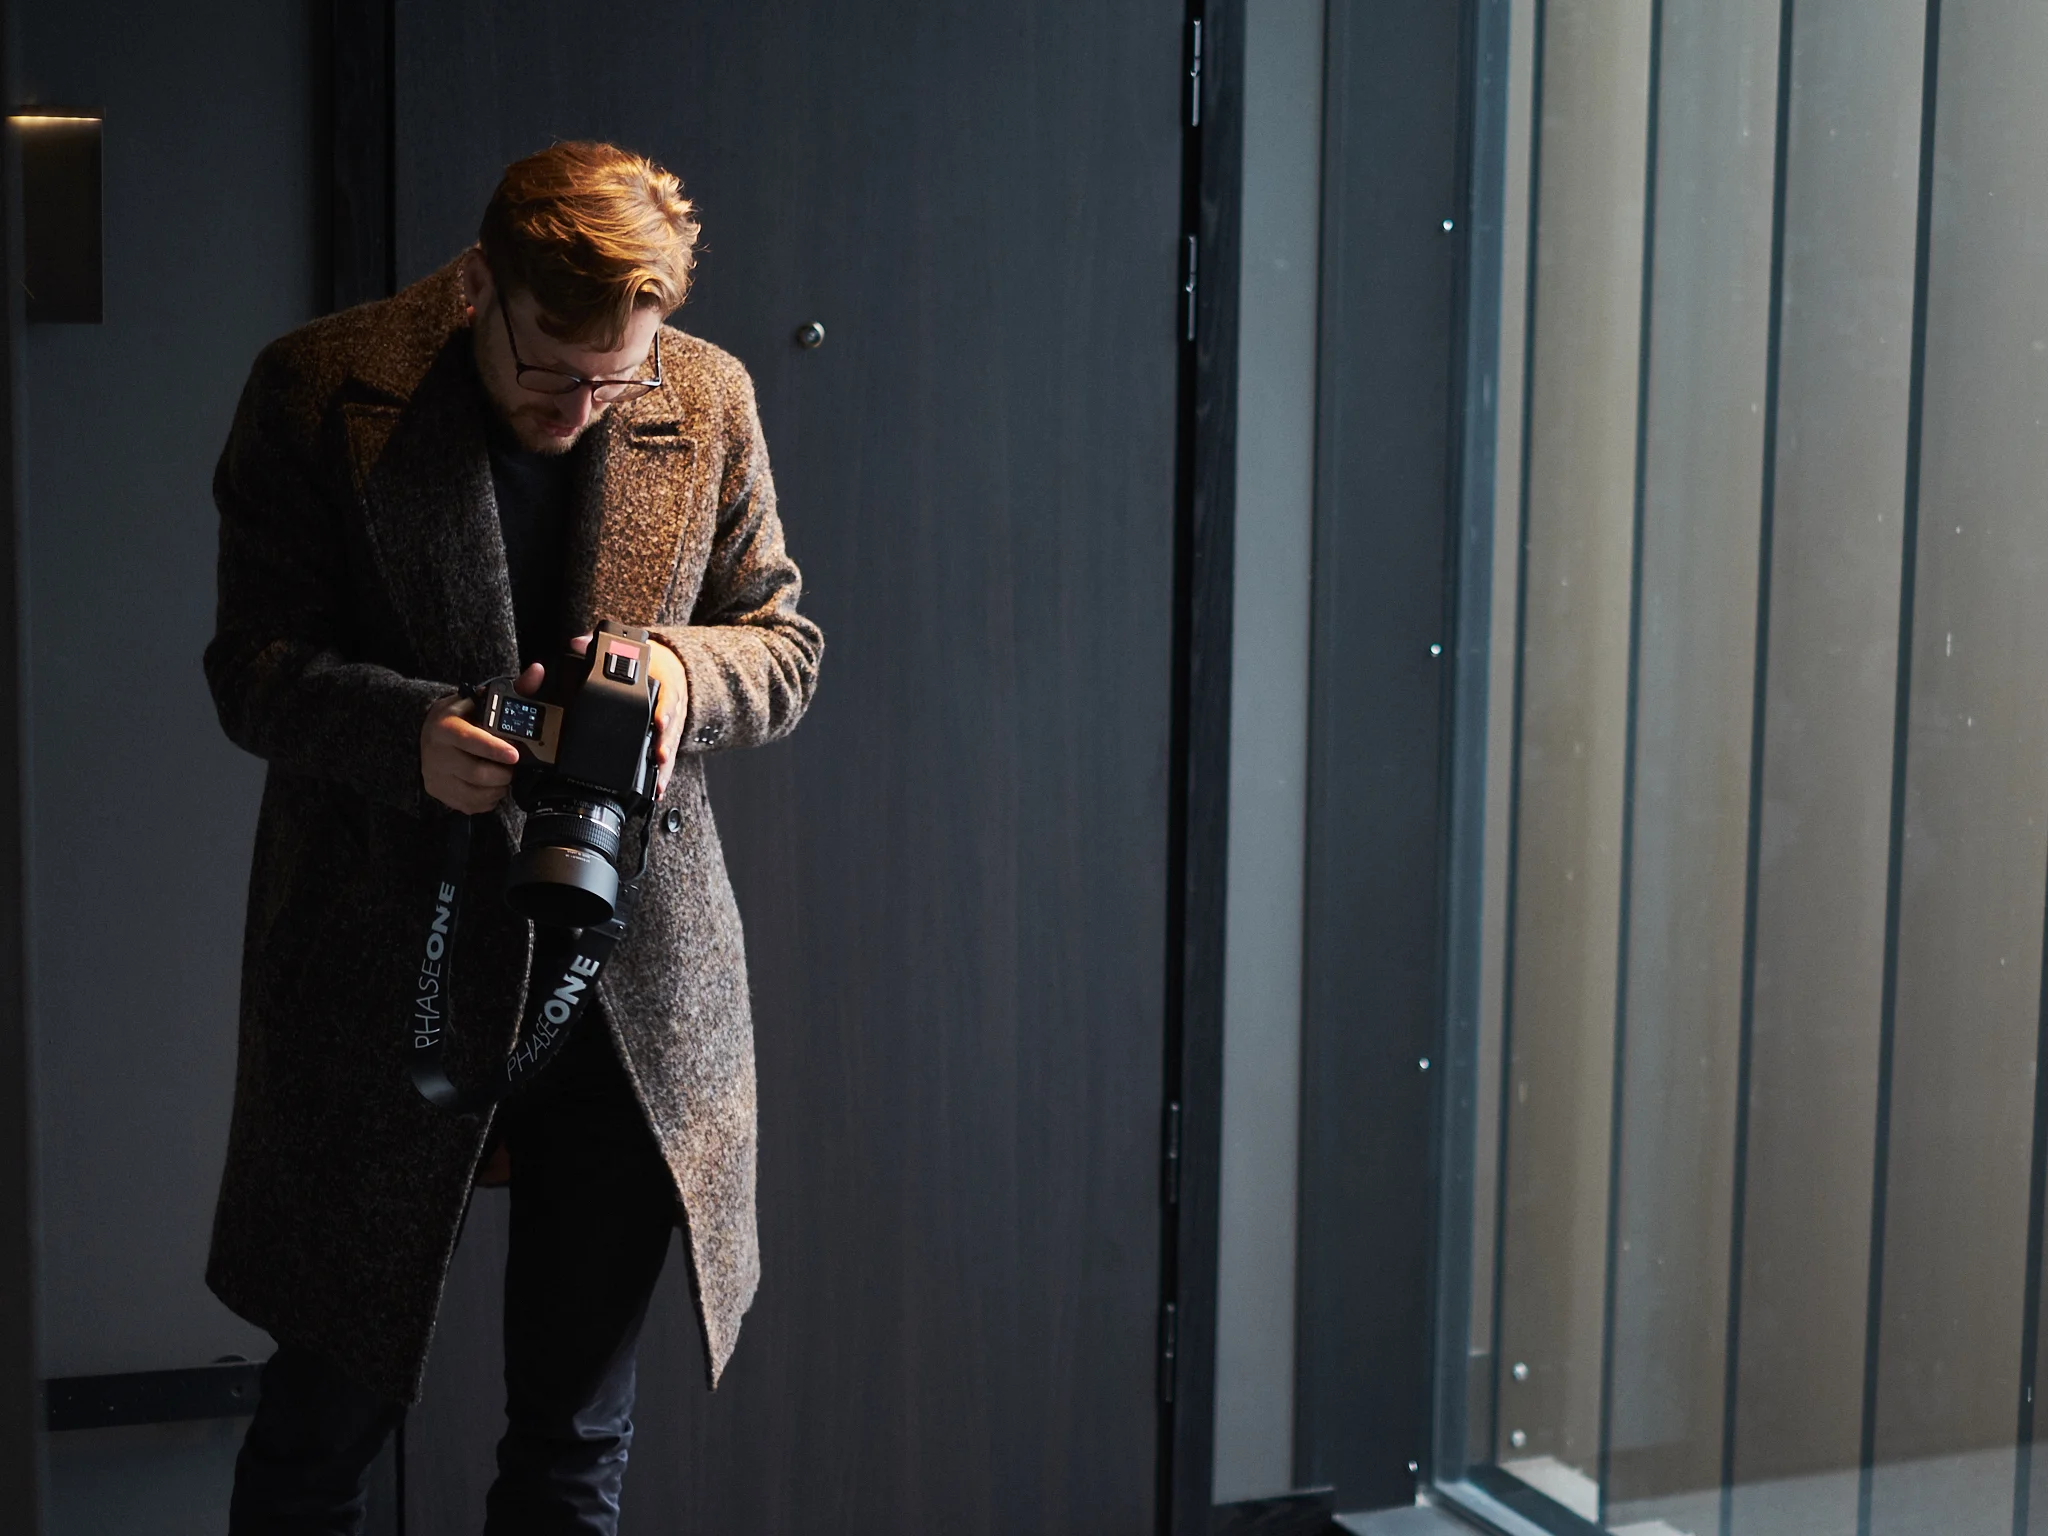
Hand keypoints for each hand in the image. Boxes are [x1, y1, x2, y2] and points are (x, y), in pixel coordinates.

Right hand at [420, 661, 542, 812]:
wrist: (425, 735)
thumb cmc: (461, 718)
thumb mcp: (482, 700)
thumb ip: (513, 688)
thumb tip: (537, 671)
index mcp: (446, 727)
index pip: (471, 740)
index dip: (494, 749)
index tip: (514, 754)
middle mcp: (437, 754)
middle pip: (477, 772)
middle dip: (504, 773)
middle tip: (513, 766)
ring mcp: (436, 777)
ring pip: (477, 793)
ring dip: (499, 787)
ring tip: (503, 774)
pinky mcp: (440, 794)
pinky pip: (472, 806)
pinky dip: (489, 800)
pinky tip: (491, 786)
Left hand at [568, 632, 688, 797]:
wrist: (670, 665)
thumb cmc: (646, 661)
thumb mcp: (626, 648)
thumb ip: (596, 646)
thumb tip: (576, 643)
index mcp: (664, 682)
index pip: (668, 696)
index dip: (665, 710)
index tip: (659, 722)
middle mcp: (671, 705)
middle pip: (672, 727)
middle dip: (665, 743)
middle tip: (658, 756)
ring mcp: (672, 724)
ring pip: (670, 746)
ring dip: (664, 763)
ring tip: (657, 778)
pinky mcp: (667, 739)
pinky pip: (667, 759)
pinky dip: (661, 775)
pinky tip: (656, 790)